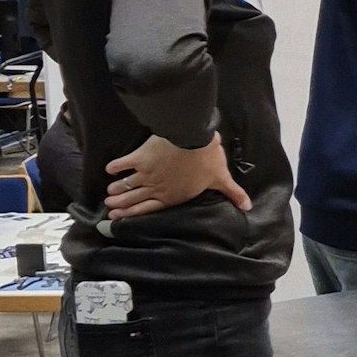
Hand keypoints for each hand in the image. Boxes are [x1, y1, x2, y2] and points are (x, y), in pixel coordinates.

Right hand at [104, 133, 250, 219]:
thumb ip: (232, 193)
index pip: (150, 208)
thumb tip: (248, 207)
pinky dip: (115, 166)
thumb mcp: (221, 178)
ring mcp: (146, 173)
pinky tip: (108, 169)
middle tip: (109, 206)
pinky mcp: (140, 158)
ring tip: (108, 192)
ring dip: (117, 188)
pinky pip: (123, 163)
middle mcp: (156, 188)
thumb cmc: (207, 160)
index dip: (134, 214)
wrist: (192, 140)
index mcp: (172, 196)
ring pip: (127, 184)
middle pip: (134, 198)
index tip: (120, 217)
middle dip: (121, 203)